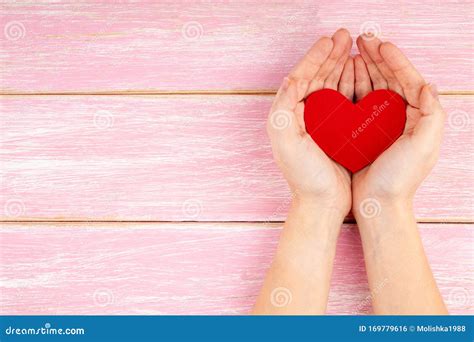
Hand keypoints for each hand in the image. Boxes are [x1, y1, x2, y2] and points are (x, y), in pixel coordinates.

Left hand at [267, 29, 352, 217]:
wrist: (322, 203)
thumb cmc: (304, 176)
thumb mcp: (287, 141)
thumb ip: (284, 108)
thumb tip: (290, 78)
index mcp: (287, 114)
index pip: (301, 76)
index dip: (316, 56)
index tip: (332, 40)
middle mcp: (300, 115)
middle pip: (316, 77)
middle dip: (330, 55)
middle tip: (345, 36)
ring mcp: (318, 123)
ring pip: (330, 85)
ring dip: (341, 65)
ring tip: (354, 48)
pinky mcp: (334, 131)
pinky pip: (342, 100)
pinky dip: (350, 84)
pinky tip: (360, 74)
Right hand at [352, 36, 445, 211]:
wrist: (377, 204)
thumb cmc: (399, 179)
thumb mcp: (423, 148)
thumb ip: (433, 115)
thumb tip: (429, 85)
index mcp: (419, 117)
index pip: (408, 79)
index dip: (395, 59)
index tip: (379, 44)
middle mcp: (402, 117)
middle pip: (390, 79)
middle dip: (377, 57)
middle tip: (362, 40)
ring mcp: (382, 123)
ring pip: (374, 87)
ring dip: (364, 68)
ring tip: (352, 52)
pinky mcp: (365, 131)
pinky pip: (360, 102)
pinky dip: (353, 86)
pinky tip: (344, 77)